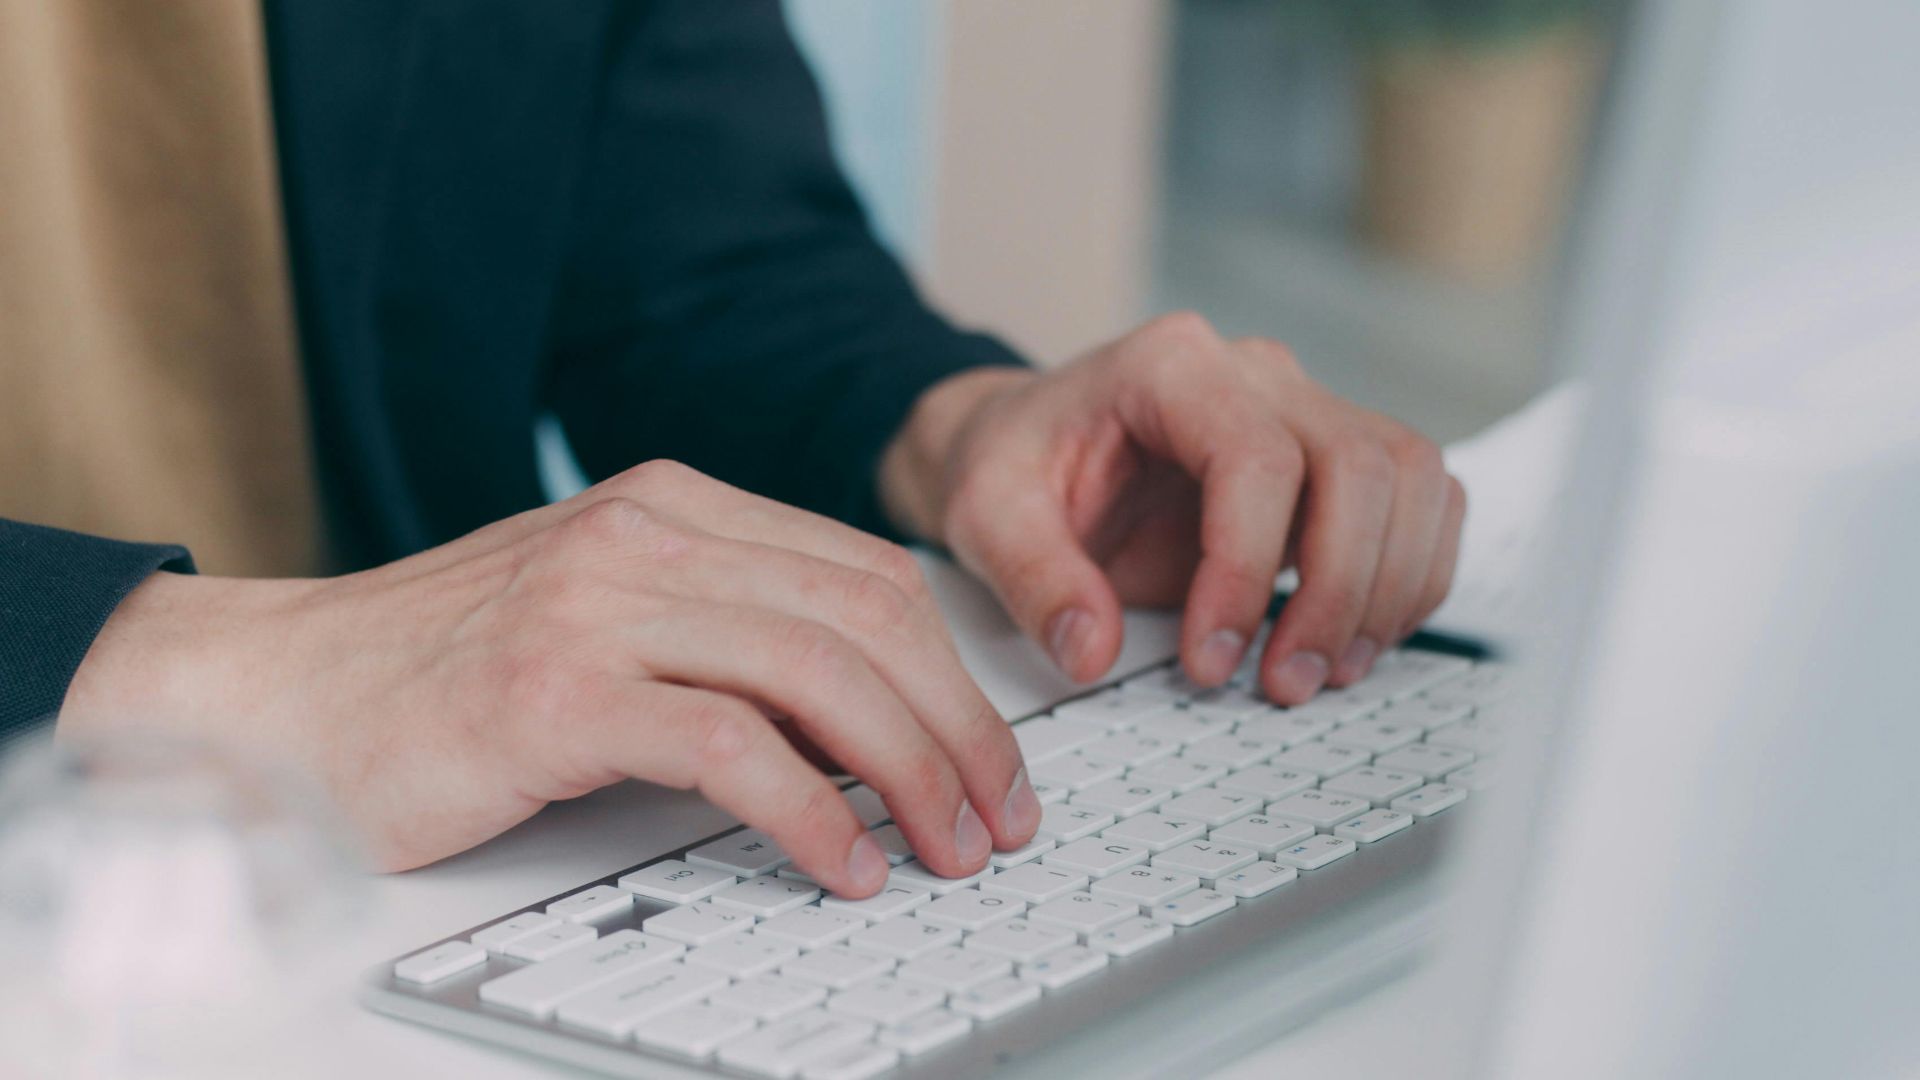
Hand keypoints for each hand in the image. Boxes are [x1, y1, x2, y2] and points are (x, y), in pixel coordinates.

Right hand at [60, 462, 1040, 890]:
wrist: (279, 693)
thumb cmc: (445, 669)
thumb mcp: (607, 615)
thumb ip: (726, 634)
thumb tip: (870, 718)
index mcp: (675, 504)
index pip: (868, 574)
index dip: (954, 671)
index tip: (992, 755)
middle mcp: (647, 533)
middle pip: (868, 618)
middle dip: (959, 728)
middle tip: (998, 816)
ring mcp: (600, 602)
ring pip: (819, 672)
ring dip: (910, 773)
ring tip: (945, 850)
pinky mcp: (556, 690)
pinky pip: (731, 748)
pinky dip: (811, 814)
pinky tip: (843, 865)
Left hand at [881, 312, 1465, 704]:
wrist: (1025, 443)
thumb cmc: (1012, 464)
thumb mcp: (984, 516)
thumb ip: (1033, 580)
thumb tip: (1091, 651)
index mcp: (1169, 367)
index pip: (1258, 458)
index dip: (1248, 569)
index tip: (1210, 659)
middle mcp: (1255, 375)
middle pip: (1360, 464)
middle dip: (1338, 591)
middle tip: (1283, 684)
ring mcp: (1304, 409)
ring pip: (1409, 478)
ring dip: (1387, 588)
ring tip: (1324, 672)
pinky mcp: (1332, 459)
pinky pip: (1418, 500)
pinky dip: (1408, 575)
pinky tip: (1354, 639)